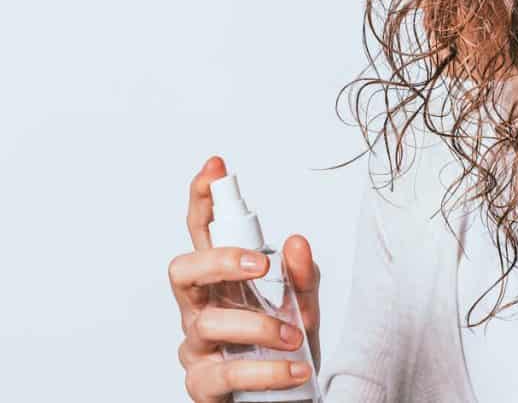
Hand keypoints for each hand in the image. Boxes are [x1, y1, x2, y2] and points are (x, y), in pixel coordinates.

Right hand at [169, 156, 321, 402]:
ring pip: (210, 323)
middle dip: (219, 260)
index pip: (203, 232)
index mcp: (221, 280)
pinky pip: (226, 374)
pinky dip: (267, 371)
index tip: (215, 167)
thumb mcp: (305, 304)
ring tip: (295, 336)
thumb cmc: (287, 343)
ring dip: (259, 326)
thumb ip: (303, 274)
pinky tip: (295, 369)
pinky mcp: (202, 384)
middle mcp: (201, 307)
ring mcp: (197, 346)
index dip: (202, 199)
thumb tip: (298, 241)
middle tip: (259, 263)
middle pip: (183, 270)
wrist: (291, 396)